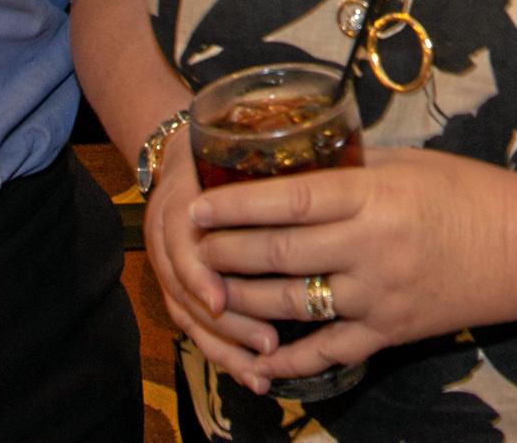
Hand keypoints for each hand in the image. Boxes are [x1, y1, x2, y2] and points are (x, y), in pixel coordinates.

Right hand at [143, 128, 288, 388]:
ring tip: (263, 369)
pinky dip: (224, 351)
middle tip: (268, 343)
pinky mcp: (180, 287)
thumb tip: (348, 162)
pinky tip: (255, 374)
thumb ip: (280, 162)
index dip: (199, 273)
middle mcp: (168, 236)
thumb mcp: (240, 143)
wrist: (185, 150)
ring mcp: (169, 264)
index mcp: (182, 198)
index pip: (180, 243)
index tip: (222, 298)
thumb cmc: (229, 144)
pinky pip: (196, 326)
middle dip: (226, 321)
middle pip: (185, 291)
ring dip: (226, 344)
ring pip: (189, 316)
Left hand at [189, 147, 516, 385]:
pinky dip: (287, 360)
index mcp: (376, 197)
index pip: (292, 199)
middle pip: (281, 253)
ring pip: (292, 305)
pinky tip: (255, 360)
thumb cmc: (471, 193)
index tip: (199, 203)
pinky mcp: (390, 331)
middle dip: (226, 251)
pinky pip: (327, 352)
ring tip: (210, 290)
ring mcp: (379, 295)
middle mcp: (373, 248)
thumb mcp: (410, 164)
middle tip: (190, 246)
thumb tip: (300, 163)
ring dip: (243, 300)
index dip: (238, 204)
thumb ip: (353, 169)